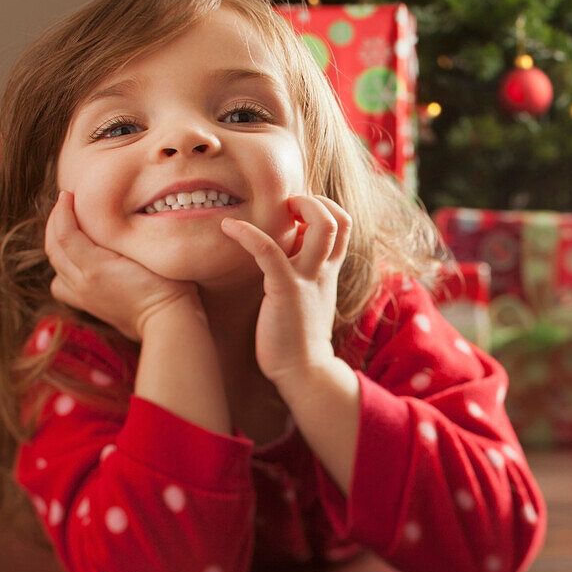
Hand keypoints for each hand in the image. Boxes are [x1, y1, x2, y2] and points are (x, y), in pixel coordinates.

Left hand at [45, 191, 200, 340]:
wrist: (169, 321)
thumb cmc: (168, 285)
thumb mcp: (145, 254)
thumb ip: (121, 237)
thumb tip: (105, 219)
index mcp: (94, 268)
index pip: (65, 234)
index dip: (62, 211)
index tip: (68, 193)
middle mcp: (82, 283)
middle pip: (53, 248)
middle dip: (55, 222)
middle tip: (64, 203)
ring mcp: (83, 296)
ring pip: (55, 266)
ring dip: (56, 243)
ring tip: (66, 228)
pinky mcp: (89, 305)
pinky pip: (62, 284)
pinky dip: (62, 266)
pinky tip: (75, 260)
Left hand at [220, 195, 350, 385]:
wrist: (304, 371)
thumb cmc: (298, 334)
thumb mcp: (309, 295)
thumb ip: (305, 270)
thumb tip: (287, 248)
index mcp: (329, 270)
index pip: (343, 223)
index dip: (323, 207)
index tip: (296, 213)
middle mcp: (324, 270)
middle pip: (338, 218)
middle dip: (313, 201)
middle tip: (286, 207)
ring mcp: (308, 278)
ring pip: (322, 226)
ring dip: (298, 205)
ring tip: (271, 209)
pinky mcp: (285, 290)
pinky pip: (269, 251)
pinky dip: (247, 232)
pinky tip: (228, 227)